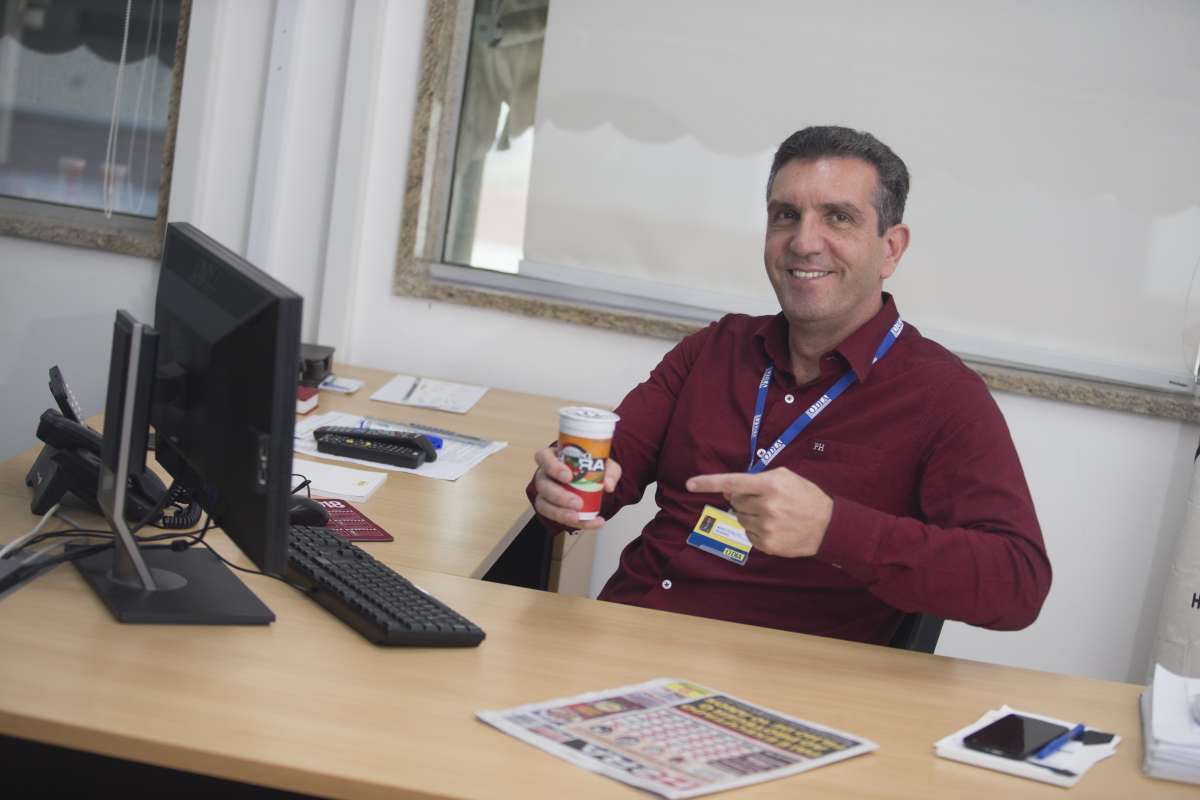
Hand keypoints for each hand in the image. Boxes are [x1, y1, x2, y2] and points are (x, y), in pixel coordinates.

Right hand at [531, 446, 621, 529]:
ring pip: (544, 504)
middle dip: (559, 496)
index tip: (568, 477)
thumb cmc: (590, 467)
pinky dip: (575, 523)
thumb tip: (608, 485)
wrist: (591, 481)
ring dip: (561, 513)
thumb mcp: (604, 464)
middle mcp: (544, 475)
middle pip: (543, 485)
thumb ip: (609, 471)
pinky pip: (556, 518)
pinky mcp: (550, 509)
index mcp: (552, 457)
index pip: (544, 457)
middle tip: (577, 503)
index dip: (553, 467)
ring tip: (578, 518)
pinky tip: (591, 523)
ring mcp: (545, 493)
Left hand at [685, 468, 831, 557]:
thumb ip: (757, 478)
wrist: (829, 526)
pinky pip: (748, 534)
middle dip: (743, 499)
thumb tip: (730, 489)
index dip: (708, 483)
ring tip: (773, 515)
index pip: (732, 482)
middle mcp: (765, 506)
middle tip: (763, 500)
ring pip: (740, 519)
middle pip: (735, 501)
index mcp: (769, 485)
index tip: (690, 484)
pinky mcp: (766, 545)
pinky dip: (756, 530)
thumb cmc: (805, 496)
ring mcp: (765, 528)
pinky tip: (774, 527)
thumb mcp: (785, 477)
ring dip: (750, 515)